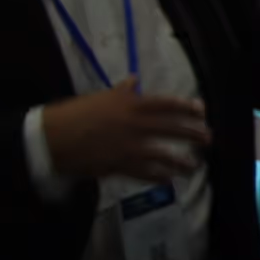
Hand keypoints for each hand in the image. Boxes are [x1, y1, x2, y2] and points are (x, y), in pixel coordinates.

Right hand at [42, 79, 210, 182]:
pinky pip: (145, 173)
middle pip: (172, 128)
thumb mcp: (100, 97)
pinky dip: (159, 176)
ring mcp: (129, 146)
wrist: (51, 138)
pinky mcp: (120, 165)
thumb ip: (121, 92)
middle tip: (208, 138)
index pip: (167, 104)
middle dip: (193, 133)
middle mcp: (134, 124)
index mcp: (130, 104)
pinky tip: (169, 179)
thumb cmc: (74, 114)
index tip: (201, 110)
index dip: (187, 107)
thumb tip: (134, 80)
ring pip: (163, 154)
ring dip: (181, 161)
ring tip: (194, 166)